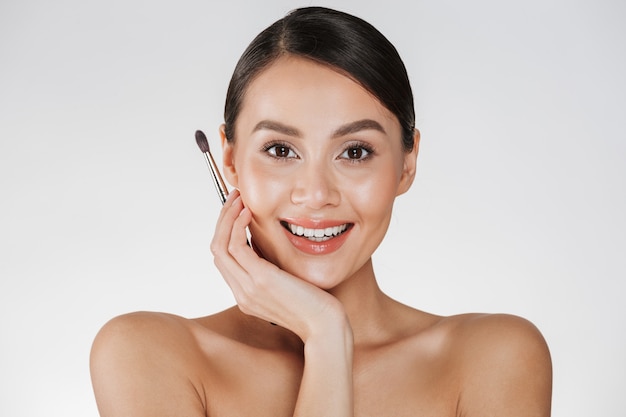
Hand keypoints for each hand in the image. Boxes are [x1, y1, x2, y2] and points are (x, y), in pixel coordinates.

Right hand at [210, 190, 347, 340]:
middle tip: (235, 198)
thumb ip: (272, 270)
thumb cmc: (315, 307)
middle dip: (222, 219)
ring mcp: (247, 288)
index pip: (224, 259)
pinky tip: (248, 213)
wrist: (325, 327)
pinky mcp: (260, 279)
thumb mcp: (288, 285)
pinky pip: (236, 246)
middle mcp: (241, 293)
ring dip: (227, 217)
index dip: (226, 231)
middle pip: (216, 250)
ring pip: (220, 246)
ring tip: (240, 199)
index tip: (238, 211)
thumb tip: (265, 244)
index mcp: (246, 295)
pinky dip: (238, 225)